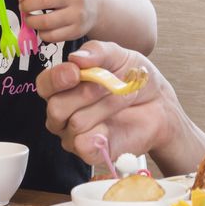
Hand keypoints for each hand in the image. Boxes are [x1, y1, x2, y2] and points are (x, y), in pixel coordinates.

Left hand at [18, 0, 98, 43]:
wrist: (97, 6)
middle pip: (43, 1)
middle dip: (26, 5)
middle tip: (22, 7)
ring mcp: (77, 14)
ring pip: (45, 21)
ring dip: (31, 21)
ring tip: (28, 18)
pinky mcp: (76, 31)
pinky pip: (51, 36)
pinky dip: (41, 33)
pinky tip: (41, 27)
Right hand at [36, 41, 178, 164]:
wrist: (159, 104)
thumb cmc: (133, 78)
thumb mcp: (119, 55)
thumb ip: (97, 52)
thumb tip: (76, 58)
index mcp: (64, 86)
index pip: (45, 85)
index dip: (56, 78)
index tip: (76, 72)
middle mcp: (64, 112)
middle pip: (56, 107)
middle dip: (87, 93)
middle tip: (111, 85)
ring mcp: (74, 134)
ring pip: (75, 124)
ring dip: (105, 108)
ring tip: (123, 99)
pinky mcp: (90, 153)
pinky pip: (83, 145)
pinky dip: (101, 132)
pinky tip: (114, 124)